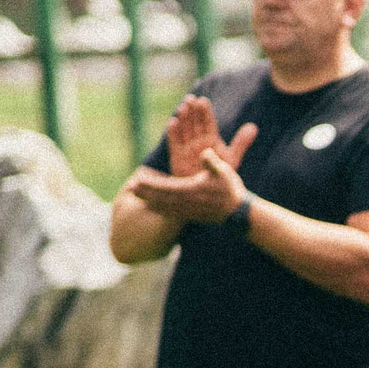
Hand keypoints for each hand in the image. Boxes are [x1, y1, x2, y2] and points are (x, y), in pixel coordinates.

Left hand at [127, 145, 247, 224]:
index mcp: (192, 190)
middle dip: (145, 192)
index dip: (152, 184)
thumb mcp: (224, 171)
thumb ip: (212, 162)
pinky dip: (158, 208)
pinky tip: (150, 205)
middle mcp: (187, 202)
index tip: (138, 179)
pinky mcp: (190, 215)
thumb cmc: (230, 189)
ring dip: (149, 200)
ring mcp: (188, 211)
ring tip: (135, 194)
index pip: (166, 187)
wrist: (237, 212)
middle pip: (161, 198)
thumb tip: (205, 152)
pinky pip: (170, 212)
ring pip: (163, 206)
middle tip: (131, 187)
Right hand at [165, 93, 254, 178]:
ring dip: (183, 119)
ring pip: (184, 129)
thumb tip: (253, 127)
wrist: (207, 193)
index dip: (205, 112)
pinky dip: (173, 133)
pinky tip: (173, 122)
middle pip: (195, 123)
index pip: (208, 123)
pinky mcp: (178, 156)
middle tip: (190, 99)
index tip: (203, 100)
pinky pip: (174, 142)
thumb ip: (241, 142)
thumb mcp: (232, 158)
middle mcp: (198, 141)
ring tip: (183, 108)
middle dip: (192, 111)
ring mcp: (187, 148)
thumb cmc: (220, 175)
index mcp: (211, 139)